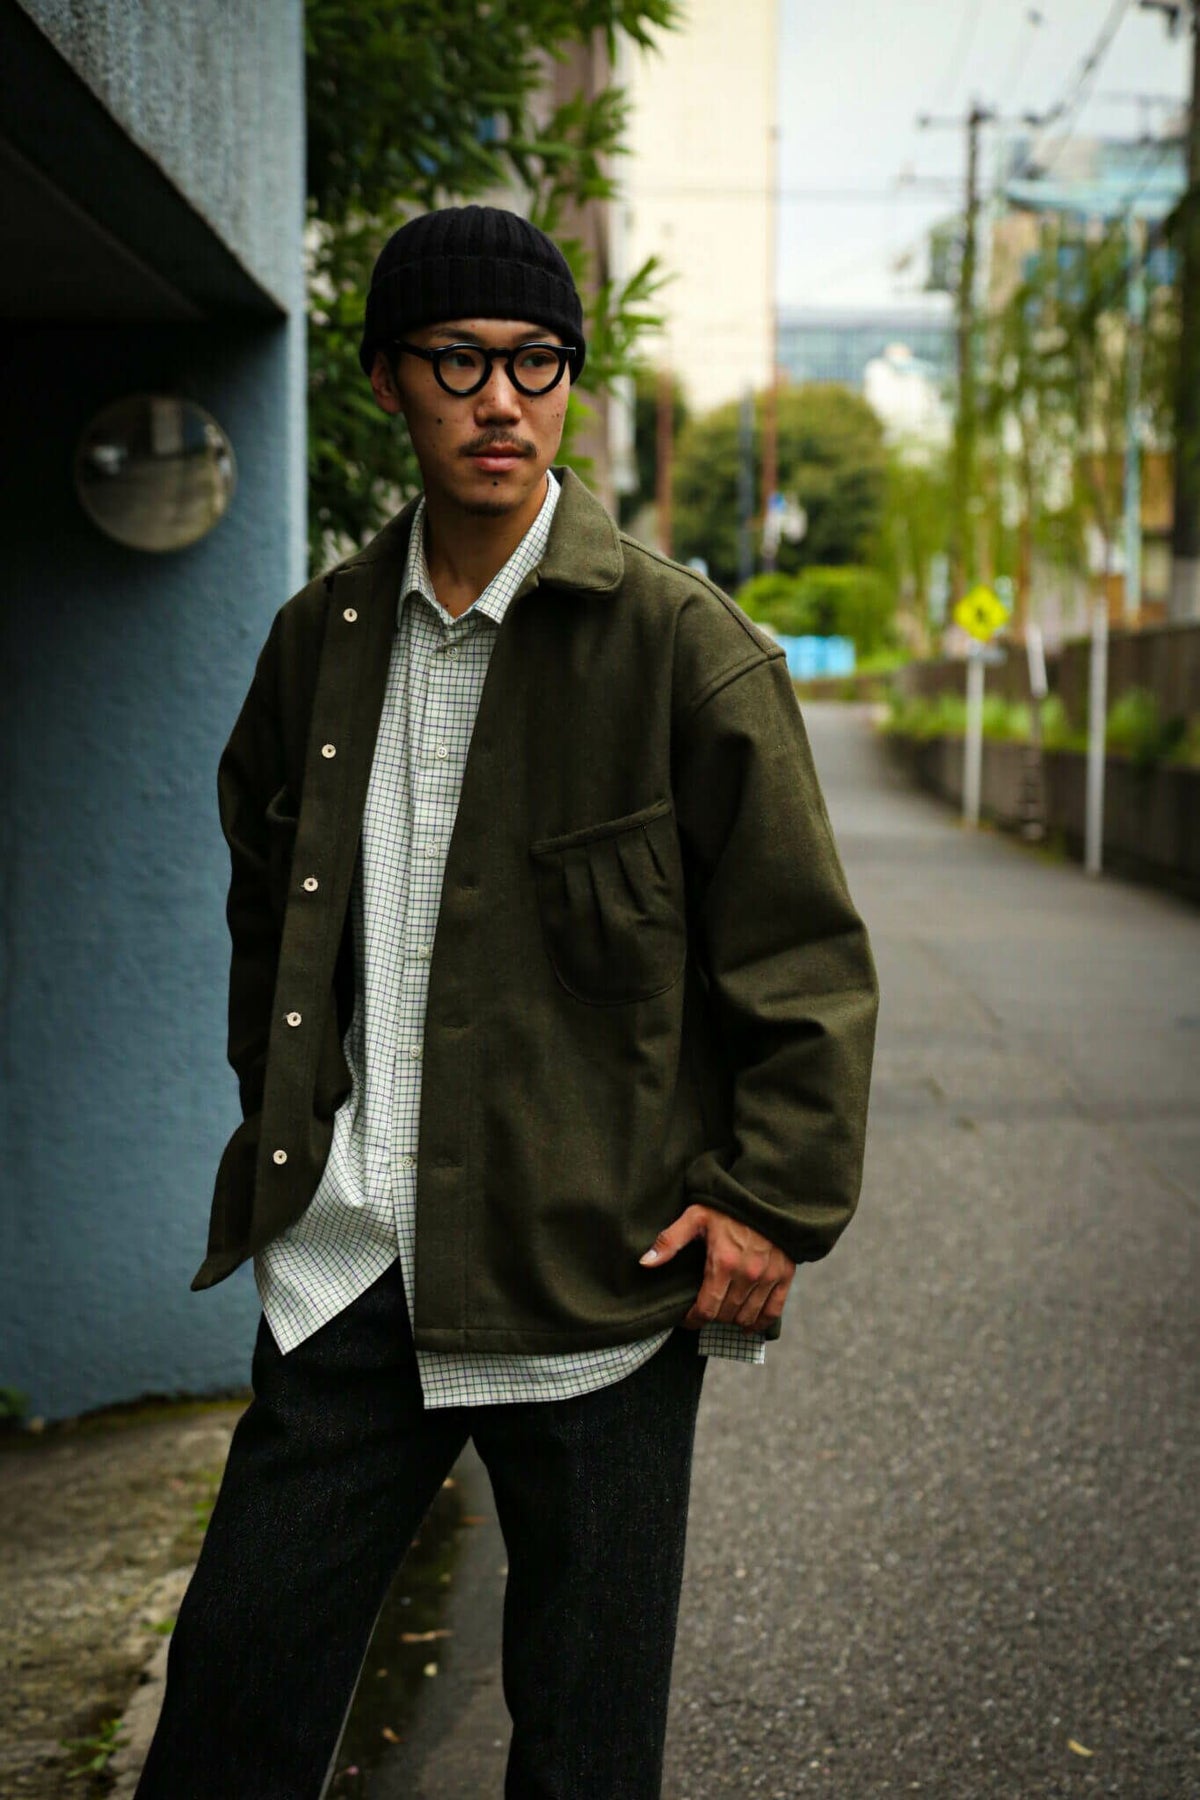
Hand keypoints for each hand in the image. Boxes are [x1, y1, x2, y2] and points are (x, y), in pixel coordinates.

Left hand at [639, 1205, 795, 1333]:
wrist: (767, 1194)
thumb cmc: (728, 1206)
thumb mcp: (695, 1216)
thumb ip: (670, 1240)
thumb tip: (645, 1262)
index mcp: (724, 1262)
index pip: (706, 1309)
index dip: (692, 1320)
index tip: (686, 1319)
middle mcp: (748, 1274)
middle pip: (725, 1315)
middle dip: (711, 1317)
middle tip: (703, 1310)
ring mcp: (768, 1277)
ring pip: (747, 1316)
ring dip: (732, 1320)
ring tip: (722, 1313)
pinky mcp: (784, 1276)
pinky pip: (773, 1311)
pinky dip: (760, 1323)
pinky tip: (748, 1325)